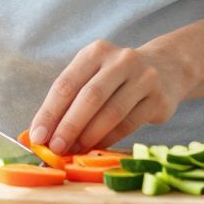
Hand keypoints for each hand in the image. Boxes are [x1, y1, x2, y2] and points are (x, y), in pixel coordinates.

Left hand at [29, 39, 197, 155]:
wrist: (165, 68)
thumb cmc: (116, 78)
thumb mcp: (94, 75)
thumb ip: (70, 100)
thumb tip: (42, 134)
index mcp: (96, 52)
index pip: (66, 83)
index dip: (50, 112)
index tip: (37, 136)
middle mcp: (121, 60)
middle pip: (89, 96)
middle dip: (69, 126)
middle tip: (55, 148)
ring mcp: (144, 77)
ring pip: (111, 112)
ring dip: (89, 136)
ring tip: (75, 151)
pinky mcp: (159, 98)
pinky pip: (129, 123)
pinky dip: (110, 139)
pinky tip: (96, 148)